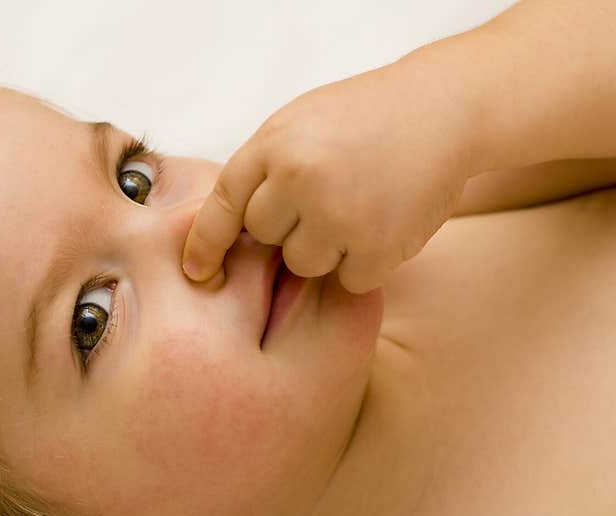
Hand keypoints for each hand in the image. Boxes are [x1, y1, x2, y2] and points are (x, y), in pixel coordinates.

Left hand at [181, 61, 473, 293]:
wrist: (443, 110)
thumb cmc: (363, 119)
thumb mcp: (297, 124)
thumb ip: (262, 171)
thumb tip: (226, 235)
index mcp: (273, 147)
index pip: (222, 208)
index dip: (206, 246)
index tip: (198, 273)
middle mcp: (299, 180)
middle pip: (265, 239)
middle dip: (289, 226)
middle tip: (328, 194)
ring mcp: (339, 215)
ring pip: (303, 265)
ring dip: (326, 249)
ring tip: (359, 206)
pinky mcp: (378, 246)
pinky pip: (349, 280)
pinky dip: (365, 263)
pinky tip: (384, 224)